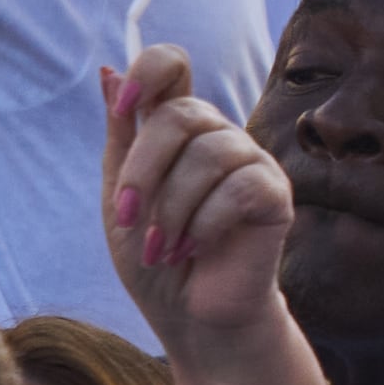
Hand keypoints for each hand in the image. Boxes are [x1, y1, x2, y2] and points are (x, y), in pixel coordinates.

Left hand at [102, 46, 297, 373]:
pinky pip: (239, 188)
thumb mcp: (121, 199)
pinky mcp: (275, 195)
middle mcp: (217, 136)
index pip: (172, 64)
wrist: (192, 320)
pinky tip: (196, 250)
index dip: (148, 72)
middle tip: (130, 220)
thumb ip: (121, 138)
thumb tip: (108, 72)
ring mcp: (251, 163)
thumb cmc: (156, 260)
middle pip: (182, 114)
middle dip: (143, 172)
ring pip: (208, 155)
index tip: (124, 107)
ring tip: (164, 249)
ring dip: (172, 211)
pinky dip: (205, 225)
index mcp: (177, 130)